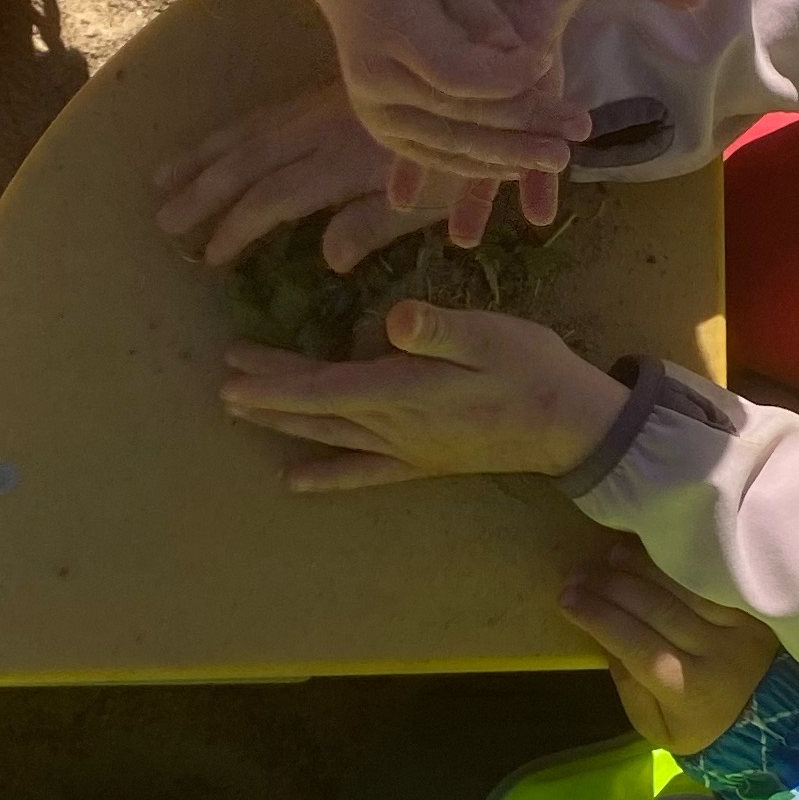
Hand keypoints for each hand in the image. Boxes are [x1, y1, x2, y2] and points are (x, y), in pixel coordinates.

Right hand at [154, 81, 452, 273]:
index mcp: (346, 159)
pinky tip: (214, 148)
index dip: (239, 227)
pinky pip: (265, 117)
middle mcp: (323, 128)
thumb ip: (377, 223)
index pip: (275, 197)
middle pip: (248, 161)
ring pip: (249, 133)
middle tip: (164, 220)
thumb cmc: (475, 149)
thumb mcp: (435, 196)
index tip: (209, 254)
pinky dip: (231, 135)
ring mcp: (322, 107)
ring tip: (163, 180)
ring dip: (204, 159)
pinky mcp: (329, 95)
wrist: (485, 76)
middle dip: (202, 191)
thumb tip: (327, 258)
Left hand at [221, 303, 623, 489]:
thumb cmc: (536, 373)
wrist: (575, 429)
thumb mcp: (495, 337)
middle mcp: (397, 427)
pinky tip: (295, 479)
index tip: (234, 371)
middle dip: (268, 397)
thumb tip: (395, 320)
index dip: (277, 381)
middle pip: (318, 411)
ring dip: (284, 424)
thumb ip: (443, 330)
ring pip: (331, 436)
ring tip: (240, 412)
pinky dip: (327, 474)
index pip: (327, 387)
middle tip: (223, 383)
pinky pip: (363, 472)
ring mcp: (407, 449)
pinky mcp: (422, 461)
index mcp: (408, 391)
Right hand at [270, 0, 583, 229]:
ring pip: (448, 147)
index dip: (507, 76)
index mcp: (392, 31)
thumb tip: (522, 59)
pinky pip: (434, 156)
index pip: (457, 72)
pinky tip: (516, 170)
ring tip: (557, 160)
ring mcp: (376, 113)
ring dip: (506, 158)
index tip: (549, 61)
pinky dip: (476, 167)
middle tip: (576, 129)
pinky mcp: (383, 131)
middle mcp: (376, 83)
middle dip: (524, 127)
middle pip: (458, 118)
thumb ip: (482, 16)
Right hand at [559, 553, 776, 755]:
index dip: (600, 618)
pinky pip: (710, 579)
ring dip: (642, 567)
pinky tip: (651, 550)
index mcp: (689, 691)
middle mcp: (717, 655)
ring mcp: (739, 627)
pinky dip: (677, 563)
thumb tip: (603, 636)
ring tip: (610, 555)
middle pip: (657, 610)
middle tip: (577, 574)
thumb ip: (628, 686)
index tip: (567, 598)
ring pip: (684, 587)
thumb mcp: (657, 727)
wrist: (770, 718)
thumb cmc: (699, 723)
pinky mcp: (752, 609)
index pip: (637, 646)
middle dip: (610, 588)